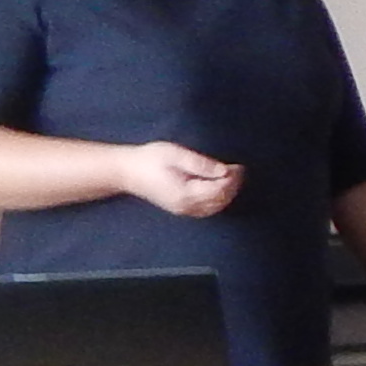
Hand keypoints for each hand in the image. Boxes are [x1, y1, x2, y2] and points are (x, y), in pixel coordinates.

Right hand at [118, 141, 240, 218]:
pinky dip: (218, 200)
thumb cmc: (149, 159)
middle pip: (220, 200)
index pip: (218, 190)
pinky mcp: (181, 209)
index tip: (238, 166)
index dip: (232, 179)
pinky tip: (220, 188)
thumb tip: (224, 171)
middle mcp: (186, 206)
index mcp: (185, 193)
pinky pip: (207, 209)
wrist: (126, 172)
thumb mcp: (175, 154)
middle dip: (233, 186)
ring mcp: (184, 210)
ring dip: (227, 193)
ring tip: (232, 176)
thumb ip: (200, 164)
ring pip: (215, 207)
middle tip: (238, 170)